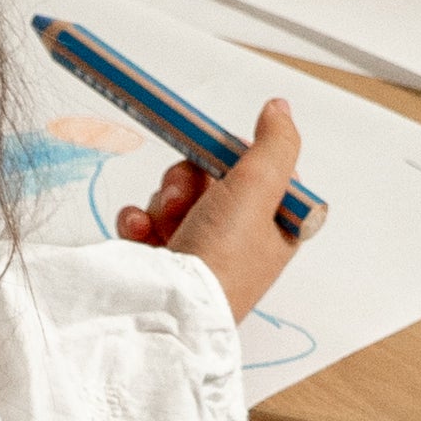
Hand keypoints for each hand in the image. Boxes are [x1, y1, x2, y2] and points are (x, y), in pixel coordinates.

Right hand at [126, 101, 308, 318]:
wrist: (170, 309)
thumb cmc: (221, 258)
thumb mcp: (260, 187)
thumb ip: (276, 143)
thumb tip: (280, 110)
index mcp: (275, 229)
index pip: (262, 174)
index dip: (236, 161)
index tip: (223, 158)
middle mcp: (240, 241)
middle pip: (212, 179)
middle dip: (189, 180)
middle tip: (185, 196)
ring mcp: (200, 252)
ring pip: (175, 196)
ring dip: (163, 201)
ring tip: (162, 223)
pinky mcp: (163, 261)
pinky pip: (146, 220)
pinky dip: (140, 222)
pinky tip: (140, 235)